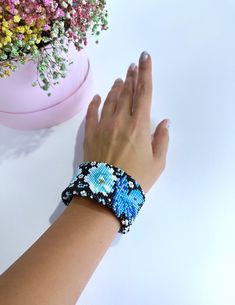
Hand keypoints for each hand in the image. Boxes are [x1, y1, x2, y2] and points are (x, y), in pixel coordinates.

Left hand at [83, 51, 169, 193]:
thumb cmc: (136, 179)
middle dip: (131, 77)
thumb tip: (164, 121)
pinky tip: (97, 96)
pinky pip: (92, 114)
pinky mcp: (90, 134)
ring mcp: (103, 126)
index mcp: (139, 126)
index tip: (144, 58)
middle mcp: (120, 121)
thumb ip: (162, 139)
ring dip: (116, 89)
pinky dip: (95, 103)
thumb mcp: (157, 162)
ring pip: (110, 101)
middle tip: (132, 65)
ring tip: (120, 79)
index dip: (145, 74)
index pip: (144, 94)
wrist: (107, 193)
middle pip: (127, 93)